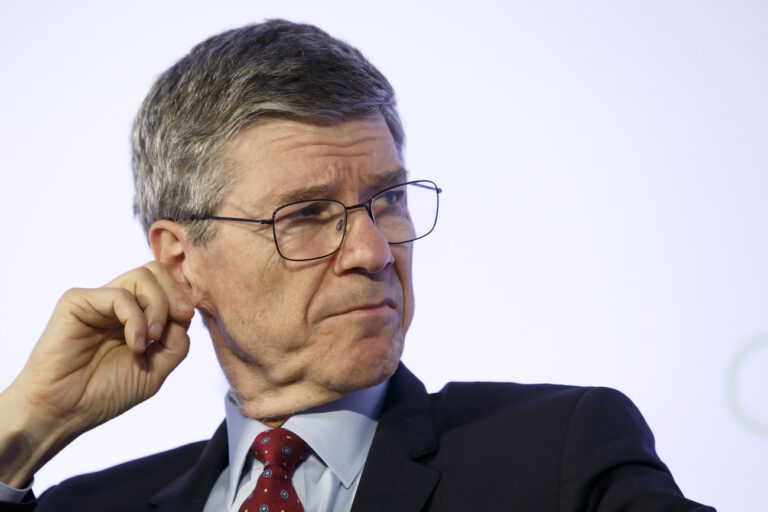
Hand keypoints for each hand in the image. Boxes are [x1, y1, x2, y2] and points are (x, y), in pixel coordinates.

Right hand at [0, 261, 193, 487]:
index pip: (167, 287)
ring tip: (151, 339)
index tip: (186, 320)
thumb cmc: (105, 394)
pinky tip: (136, 345)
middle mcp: (117, 305)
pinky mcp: (77, 302)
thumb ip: (177, 340)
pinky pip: (119, 295)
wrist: (64, 412)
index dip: (182, 299)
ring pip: (143, 276)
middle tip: (179, 319)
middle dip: (174, 294)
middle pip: (156, 272)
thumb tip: (186, 311)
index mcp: (135, 316)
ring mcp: (98, 301)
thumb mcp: (156, 369)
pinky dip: (136, 319)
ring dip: (158, 307)